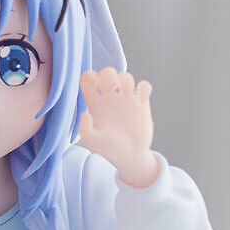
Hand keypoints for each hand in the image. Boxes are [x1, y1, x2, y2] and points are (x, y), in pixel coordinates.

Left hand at [78, 69, 158, 187]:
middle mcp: (110, 100)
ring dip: (127, 80)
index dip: (89, 76)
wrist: (131, 157)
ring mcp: (126, 101)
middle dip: (109, 73)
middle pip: (107, 72)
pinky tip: (141, 98)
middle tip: (112, 86)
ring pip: (126, 76)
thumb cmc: (110, 150)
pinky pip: (144, 86)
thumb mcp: (94, 142)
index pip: (87, 80)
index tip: (95, 84)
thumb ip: (85, 129)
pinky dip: (144, 87)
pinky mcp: (141, 105)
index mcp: (96, 105)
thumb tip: (85, 113)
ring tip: (127, 97)